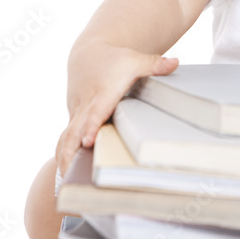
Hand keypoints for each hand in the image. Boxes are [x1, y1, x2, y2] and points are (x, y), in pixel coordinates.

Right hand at [55, 44, 178, 177]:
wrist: (88, 54)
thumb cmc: (114, 59)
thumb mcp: (135, 60)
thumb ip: (154, 65)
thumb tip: (176, 63)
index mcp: (101, 94)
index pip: (95, 113)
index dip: (91, 127)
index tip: (88, 142)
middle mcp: (86, 106)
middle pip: (73, 132)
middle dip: (69, 152)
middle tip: (69, 175)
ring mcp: (77, 113)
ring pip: (65, 138)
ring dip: (63, 159)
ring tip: (64, 184)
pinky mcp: (74, 118)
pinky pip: (66, 138)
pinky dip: (64, 154)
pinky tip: (67, 175)